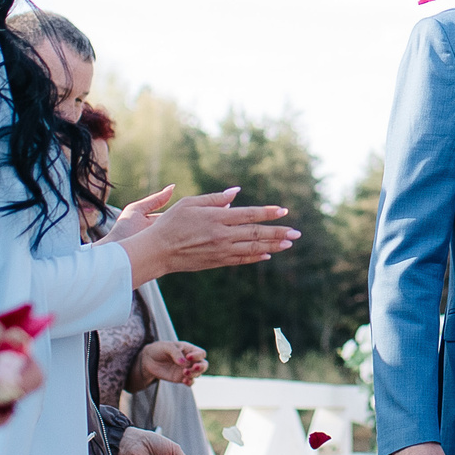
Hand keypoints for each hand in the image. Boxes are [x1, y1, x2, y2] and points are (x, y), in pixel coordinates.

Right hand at [120, 186, 299, 282]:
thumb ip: (215, 198)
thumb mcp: (190, 203)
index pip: (248, 214)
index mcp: (216, 218)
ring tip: (289, 243)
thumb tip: (237, 193)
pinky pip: (241, 260)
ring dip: (273, 246)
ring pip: (253, 249)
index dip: (268, 213)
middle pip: (256, 233)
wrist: (157, 251)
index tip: (284, 211)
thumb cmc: (170, 223)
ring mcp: (220, 251)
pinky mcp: (216, 262)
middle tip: (297, 233)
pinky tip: (267, 255)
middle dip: (278, 232)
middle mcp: (222, 235)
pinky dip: (256, 257)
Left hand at [128, 339, 207, 388]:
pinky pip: (190, 382)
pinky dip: (190, 382)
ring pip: (198, 374)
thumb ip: (176, 353)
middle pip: (204, 364)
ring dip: (194, 374)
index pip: (201, 353)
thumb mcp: (166, 347)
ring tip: (184, 373)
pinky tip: (184, 381)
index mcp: (189, 350)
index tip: (188, 357)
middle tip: (193, 367)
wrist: (148, 360)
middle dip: (201, 367)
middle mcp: (190, 360)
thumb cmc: (159, 349)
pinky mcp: (181, 378)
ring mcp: (186, 369)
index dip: (197, 356)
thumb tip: (184, 363)